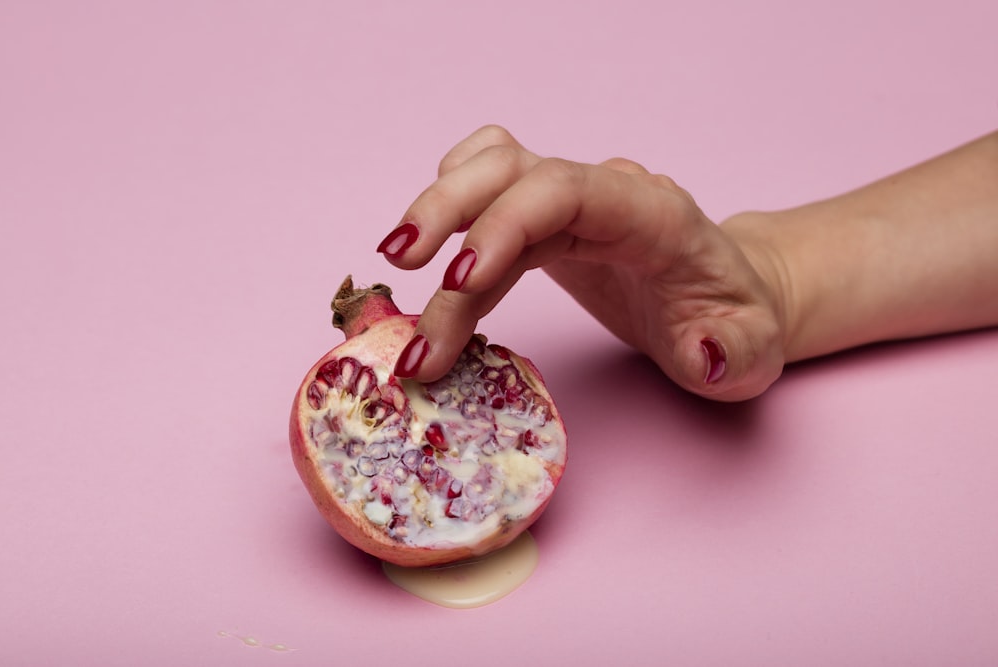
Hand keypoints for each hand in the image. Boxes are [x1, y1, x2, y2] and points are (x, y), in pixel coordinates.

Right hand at [377, 125, 787, 400]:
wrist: (727, 297)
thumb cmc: (734, 323)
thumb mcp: (751, 353)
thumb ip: (734, 355)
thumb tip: (700, 353)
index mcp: (653, 217)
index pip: (568, 191)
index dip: (506, 223)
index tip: (457, 282)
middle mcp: (606, 193)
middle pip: (512, 168)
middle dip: (448, 213)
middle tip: (402, 273)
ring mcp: (572, 198)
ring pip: (490, 169)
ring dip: (436, 210)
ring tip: (398, 268)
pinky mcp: (547, 216)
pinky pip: (489, 183)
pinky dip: (448, 204)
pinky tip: (426, 250)